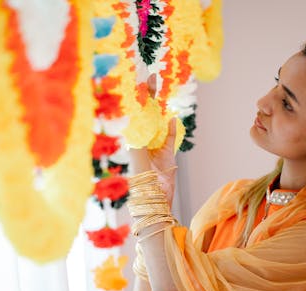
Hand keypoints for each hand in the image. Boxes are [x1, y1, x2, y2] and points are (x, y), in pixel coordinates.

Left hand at [128, 74, 177, 206]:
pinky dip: (171, 127)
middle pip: (147, 114)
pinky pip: (169, 136)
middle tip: (153, 77)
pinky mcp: (167, 154)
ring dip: (160, 107)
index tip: (142, 80)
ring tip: (162, 90)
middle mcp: (143, 141)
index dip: (138, 97)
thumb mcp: (138, 156)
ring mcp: (155, 146)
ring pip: (158, 122)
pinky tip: (172, 117)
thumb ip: (140, 139)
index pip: (135, 114)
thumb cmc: (141, 178)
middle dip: (149, 96)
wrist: (155, 197)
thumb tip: (138, 120)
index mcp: (133, 139)